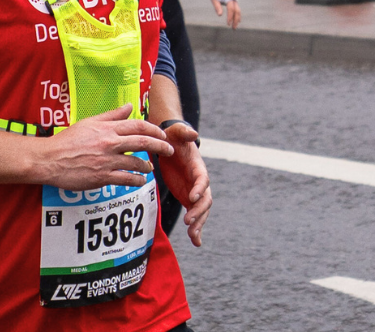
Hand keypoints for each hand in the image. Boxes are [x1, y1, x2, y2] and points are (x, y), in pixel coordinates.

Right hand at [38, 104, 172, 190]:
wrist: (50, 159)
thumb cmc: (67, 140)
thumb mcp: (89, 122)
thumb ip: (111, 116)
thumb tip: (129, 107)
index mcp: (107, 129)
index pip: (137, 125)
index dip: (154, 129)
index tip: (162, 134)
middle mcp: (110, 143)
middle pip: (143, 142)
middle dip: (160, 146)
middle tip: (169, 150)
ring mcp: (107, 161)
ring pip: (137, 162)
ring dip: (147, 165)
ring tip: (150, 167)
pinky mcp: (102, 177)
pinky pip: (126, 179)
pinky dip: (137, 180)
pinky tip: (140, 180)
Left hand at [155, 122, 210, 246]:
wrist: (170, 143)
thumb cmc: (173, 136)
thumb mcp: (176, 132)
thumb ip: (184, 132)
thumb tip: (193, 133)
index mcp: (198, 167)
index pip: (202, 180)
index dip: (199, 189)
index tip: (192, 198)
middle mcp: (199, 182)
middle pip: (205, 200)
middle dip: (199, 212)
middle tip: (188, 222)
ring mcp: (194, 191)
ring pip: (201, 211)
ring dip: (199, 224)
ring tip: (193, 237)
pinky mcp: (187, 198)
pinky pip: (194, 215)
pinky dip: (196, 229)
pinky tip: (196, 243)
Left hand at [211, 0, 240, 28]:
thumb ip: (217, 7)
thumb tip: (220, 15)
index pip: (231, 9)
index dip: (230, 17)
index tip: (228, 24)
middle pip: (237, 11)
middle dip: (236, 20)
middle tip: (233, 28)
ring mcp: (235, 0)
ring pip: (238, 11)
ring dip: (237, 19)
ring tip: (234, 27)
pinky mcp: (234, 2)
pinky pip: (237, 10)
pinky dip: (236, 16)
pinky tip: (236, 22)